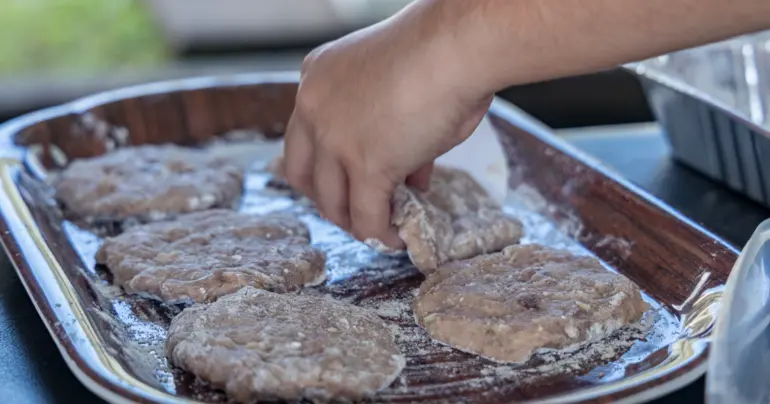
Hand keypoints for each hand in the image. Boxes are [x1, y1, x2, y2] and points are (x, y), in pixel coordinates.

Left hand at [283, 3, 491, 247]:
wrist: (457, 45)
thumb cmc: (441, 51)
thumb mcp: (395, 85)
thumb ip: (388, 128)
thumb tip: (409, 171)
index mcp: (317, 79)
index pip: (304, 135)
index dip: (324, 164)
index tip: (346, 177)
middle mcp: (314, 109)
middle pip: (301, 173)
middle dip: (327, 197)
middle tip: (354, 208)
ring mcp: (336, 140)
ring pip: (332, 202)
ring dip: (355, 221)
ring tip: (379, 227)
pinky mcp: (366, 167)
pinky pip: (367, 217)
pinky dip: (380, 234)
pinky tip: (395, 238)